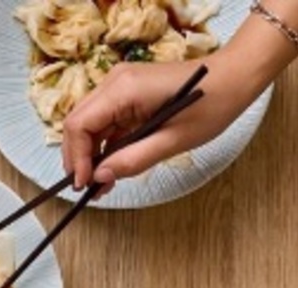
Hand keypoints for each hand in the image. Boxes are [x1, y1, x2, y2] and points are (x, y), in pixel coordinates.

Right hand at [60, 54, 253, 190]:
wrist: (233, 77)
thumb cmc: (211, 105)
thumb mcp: (174, 140)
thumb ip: (133, 160)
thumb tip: (99, 177)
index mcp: (123, 89)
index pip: (79, 125)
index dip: (76, 157)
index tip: (84, 184)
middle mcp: (114, 82)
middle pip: (77, 123)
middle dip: (78, 158)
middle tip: (88, 188)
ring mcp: (118, 85)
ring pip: (87, 124)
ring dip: (90, 154)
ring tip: (101, 182)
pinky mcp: (125, 93)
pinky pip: (103, 121)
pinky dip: (103, 145)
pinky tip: (111, 165)